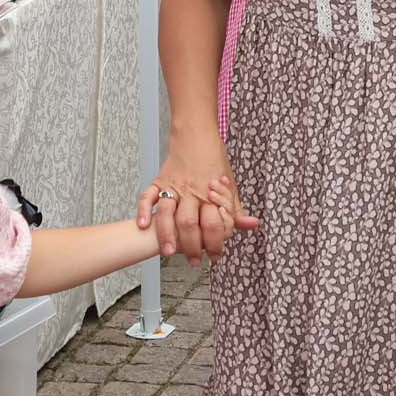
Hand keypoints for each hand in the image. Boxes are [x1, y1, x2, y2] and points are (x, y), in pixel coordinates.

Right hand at [137, 133, 253, 262]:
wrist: (196, 135)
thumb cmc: (214, 160)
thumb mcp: (231, 184)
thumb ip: (236, 208)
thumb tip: (251, 224)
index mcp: (211, 194)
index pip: (214, 224)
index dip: (216, 243)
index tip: (215, 255)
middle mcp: (192, 192)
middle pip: (189, 223)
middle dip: (190, 246)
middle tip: (193, 260)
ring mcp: (174, 186)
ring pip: (167, 213)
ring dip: (166, 235)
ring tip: (168, 252)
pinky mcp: (159, 181)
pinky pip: (148, 196)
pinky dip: (144, 210)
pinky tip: (143, 225)